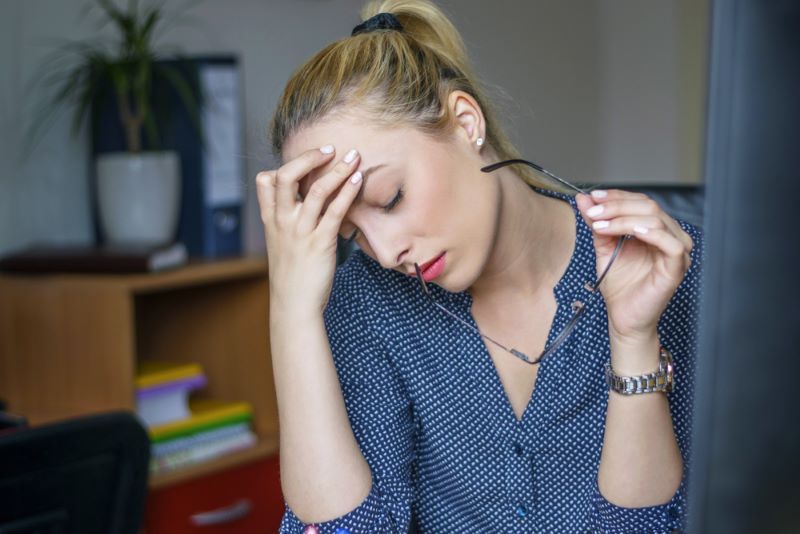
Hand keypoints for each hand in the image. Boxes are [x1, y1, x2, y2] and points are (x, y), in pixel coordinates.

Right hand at [256, 146, 362, 314]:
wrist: (294, 305)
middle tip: (330, 149)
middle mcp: (283, 222)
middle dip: (310, 157)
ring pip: (317, 190)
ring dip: (338, 169)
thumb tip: (306, 203)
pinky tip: (358, 179)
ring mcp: (301, 231)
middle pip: (288, 176)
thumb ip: (288, 222)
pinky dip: (348, 191)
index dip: (283, 166)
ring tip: (354, 157)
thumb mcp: (282, 244)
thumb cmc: (292, 275)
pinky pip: (336, 210)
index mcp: (271, 220)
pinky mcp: (320, 243)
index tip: (304, 163)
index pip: (265, 181)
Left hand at [575, 190, 693, 345]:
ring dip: (624, 218)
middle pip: (648, 206)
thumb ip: (597, 223)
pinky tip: (629, 233)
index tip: (593, 197)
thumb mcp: (604, 247)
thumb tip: (583, 198)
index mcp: (656, 229)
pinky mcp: (677, 267)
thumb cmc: (619, 285)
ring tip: (599, 226)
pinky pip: (670, 244)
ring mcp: (677, 251)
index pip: (640, 201)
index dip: (617, 196)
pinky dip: (649, 233)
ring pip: (656, 220)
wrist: (623, 317)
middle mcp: (670, 236)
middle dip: (617, 206)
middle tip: (593, 212)